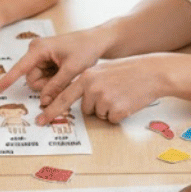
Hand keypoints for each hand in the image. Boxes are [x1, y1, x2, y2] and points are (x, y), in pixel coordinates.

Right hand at [0, 28, 105, 100]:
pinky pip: (45, 79)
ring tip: (67, 73)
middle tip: (64, 78)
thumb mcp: (72, 69)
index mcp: (39, 49)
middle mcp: (36, 51)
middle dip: (46, 86)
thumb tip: (43, 101)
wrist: (96, 41)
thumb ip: (57, 85)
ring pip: (39, 81)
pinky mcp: (46, 62)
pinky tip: (65, 72)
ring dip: (52, 84)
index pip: (20, 68)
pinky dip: (54, 81)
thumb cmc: (85, 49)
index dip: (7, 80)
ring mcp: (40, 57)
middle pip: (32, 79)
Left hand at [7, 51, 169, 125]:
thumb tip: (79, 101)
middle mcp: (91, 87)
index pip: (63, 96)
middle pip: (84, 109)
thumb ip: (88, 83)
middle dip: (90, 108)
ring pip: (98, 114)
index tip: (39, 120)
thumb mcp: (102, 71)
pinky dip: (119, 114)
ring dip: (108, 109)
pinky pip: (112, 119)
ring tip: (120, 95)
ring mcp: (103, 99)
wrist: (151, 72)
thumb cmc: (128, 71)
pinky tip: (127, 101)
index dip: (50, 110)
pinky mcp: (116, 110)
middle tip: (72, 112)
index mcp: (86, 76)